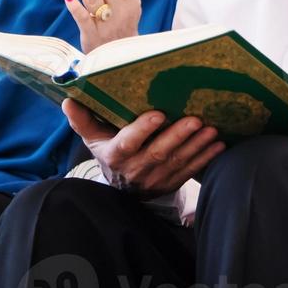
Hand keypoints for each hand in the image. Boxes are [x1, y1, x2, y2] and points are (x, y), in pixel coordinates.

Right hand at [63, 99, 223, 197]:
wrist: (121, 188)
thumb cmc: (109, 151)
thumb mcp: (93, 138)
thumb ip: (83, 120)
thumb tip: (68, 100)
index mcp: (114, 155)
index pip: (128, 143)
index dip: (142, 130)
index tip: (158, 114)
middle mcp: (134, 170)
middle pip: (158, 153)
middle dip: (178, 136)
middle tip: (196, 119)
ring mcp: (154, 180)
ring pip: (177, 163)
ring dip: (196, 146)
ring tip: (212, 129)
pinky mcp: (171, 184)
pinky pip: (189, 172)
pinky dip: (205, 158)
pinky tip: (219, 145)